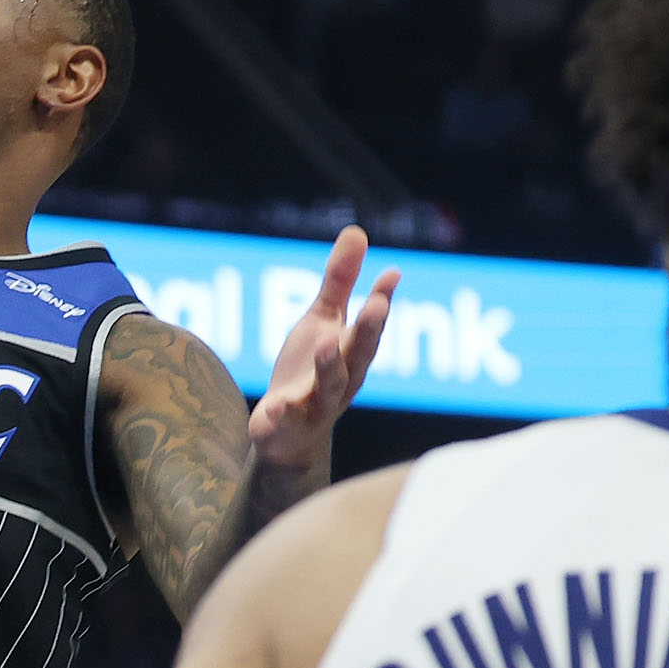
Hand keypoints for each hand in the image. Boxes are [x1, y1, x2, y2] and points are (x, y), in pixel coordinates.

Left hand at [249, 228, 400, 477]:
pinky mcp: (287, 425)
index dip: (380, 301)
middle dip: (368, 330)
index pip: (370, 325)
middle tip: (378, 305)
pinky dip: (284, 413)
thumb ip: (339, 282)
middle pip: (358, 354)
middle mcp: (343, 380)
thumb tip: (358, 232)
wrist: (287, 435)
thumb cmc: (310, 372)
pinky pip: (287, 419)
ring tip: (326, 343)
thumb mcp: (322, 322)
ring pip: (329, 386)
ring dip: (330, 365)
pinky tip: (277, 405)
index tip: (391, 274)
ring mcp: (316, 404)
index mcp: (353, 354)